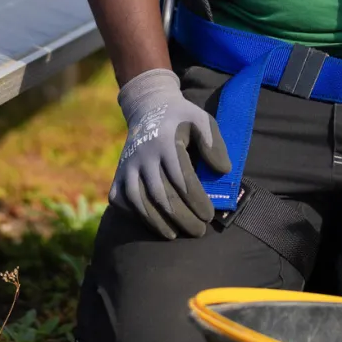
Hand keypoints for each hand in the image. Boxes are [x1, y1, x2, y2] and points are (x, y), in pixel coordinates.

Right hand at [110, 68, 229, 238]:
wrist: (148, 106)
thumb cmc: (182, 118)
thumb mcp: (202, 120)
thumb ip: (214, 144)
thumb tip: (222, 171)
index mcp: (167, 141)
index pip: (182, 179)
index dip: (197, 201)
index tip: (209, 215)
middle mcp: (144, 154)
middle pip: (162, 195)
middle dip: (182, 218)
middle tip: (199, 231)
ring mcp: (128, 164)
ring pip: (139, 200)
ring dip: (158, 222)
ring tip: (176, 234)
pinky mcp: (118, 172)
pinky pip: (121, 198)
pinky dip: (134, 214)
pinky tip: (152, 222)